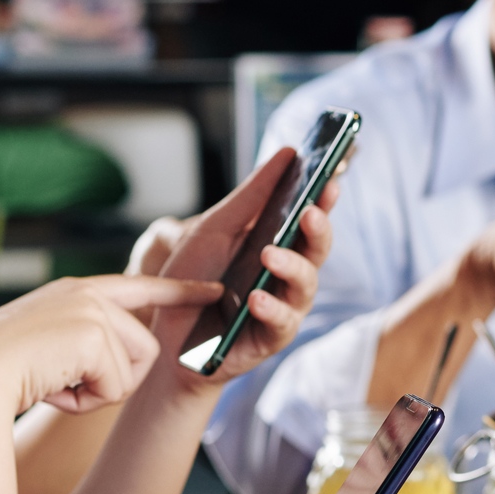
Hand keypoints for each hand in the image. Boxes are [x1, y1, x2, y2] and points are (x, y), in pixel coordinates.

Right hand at [0, 274, 222, 416]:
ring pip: (134, 371)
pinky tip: (52, 387)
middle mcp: (89, 295)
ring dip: (98, 392)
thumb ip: (87, 345)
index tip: (218, 290)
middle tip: (65, 381)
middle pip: (146, 351)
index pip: (141, 288)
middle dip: (114, 381)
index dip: (182, 292)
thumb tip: (122, 371)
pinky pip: (117, 387)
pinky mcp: (95, 334)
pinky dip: (87, 401)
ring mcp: (93, 311)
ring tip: (54, 381)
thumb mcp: (49, 349)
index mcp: (77, 293)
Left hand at [145, 147, 341, 382]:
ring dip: (292, 268)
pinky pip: (282, 323)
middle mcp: (287, 276)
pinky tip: (257, 296)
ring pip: (305, 287)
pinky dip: (271, 308)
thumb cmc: (192, 280)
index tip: (330, 181)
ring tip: (270, 255)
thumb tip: (287, 154)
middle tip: (309, 214)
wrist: (165, 333)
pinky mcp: (269, 339)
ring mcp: (283, 307)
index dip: (324, 201)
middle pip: (317, 252)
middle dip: (318, 232)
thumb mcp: (213, 229)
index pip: (309, 221)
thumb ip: (250, 197)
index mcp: (279, 246)